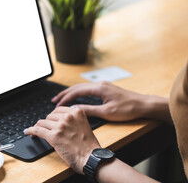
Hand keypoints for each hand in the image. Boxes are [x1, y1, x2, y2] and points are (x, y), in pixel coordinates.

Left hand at [25, 106, 99, 173]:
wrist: (91, 158)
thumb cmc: (88, 145)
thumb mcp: (83, 125)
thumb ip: (72, 119)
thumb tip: (57, 118)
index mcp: (76, 112)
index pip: (58, 110)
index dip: (52, 116)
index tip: (49, 120)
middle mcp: (68, 117)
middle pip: (49, 116)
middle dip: (47, 123)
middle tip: (45, 129)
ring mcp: (60, 126)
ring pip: (42, 122)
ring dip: (38, 127)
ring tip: (36, 131)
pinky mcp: (53, 136)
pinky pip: (37, 130)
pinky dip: (30, 130)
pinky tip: (28, 132)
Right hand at [52, 81, 166, 121]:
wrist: (144, 105)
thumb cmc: (128, 110)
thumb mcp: (107, 113)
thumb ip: (89, 110)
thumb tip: (74, 109)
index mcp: (99, 88)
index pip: (77, 91)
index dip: (65, 98)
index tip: (57, 105)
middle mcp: (100, 84)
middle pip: (77, 87)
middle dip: (64, 94)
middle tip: (54, 101)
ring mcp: (103, 86)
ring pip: (81, 87)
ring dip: (70, 93)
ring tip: (61, 99)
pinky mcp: (105, 89)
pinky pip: (87, 89)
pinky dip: (78, 93)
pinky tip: (75, 97)